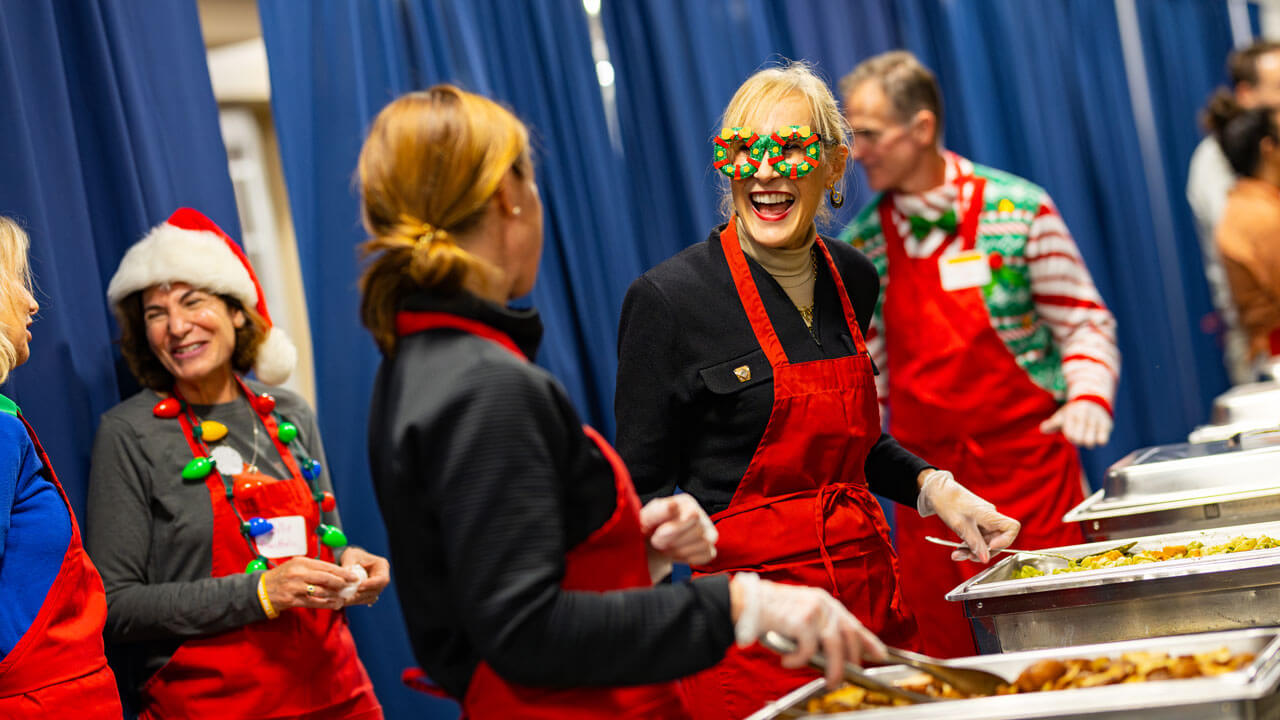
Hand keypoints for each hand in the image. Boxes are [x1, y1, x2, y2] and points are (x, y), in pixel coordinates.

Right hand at [262, 556, 357, 610]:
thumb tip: (337, 572)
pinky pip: (313, 602)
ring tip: (345, 597)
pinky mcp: (292, 600)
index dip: (341, 571)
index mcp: (301, 562)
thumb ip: (314, 568)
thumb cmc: (283, 576)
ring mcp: (295, 587)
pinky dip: (326, 604)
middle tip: (353, 585)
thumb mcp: (297, 566)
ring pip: (320, 591)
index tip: (353, 575)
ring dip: (335, 595)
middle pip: (325, 577)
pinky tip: (335, 604)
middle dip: (342, 582)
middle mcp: (298, 573)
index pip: (326, 566)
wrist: (262, 590)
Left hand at [339, 546, 390, 606]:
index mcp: (382, 566)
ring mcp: (376, 586)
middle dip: (363, 594)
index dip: (372, 584)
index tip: (359, 586)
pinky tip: (345, 601)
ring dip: (358, 600)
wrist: (350, 560)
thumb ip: (349, 565)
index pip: (382, 579)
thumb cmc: (352, 555)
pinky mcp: (369, 592)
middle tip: (350, 597)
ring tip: (345, 600)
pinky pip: (364, 599)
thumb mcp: (350, 556)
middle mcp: (381, 577)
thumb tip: (348, 576)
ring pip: (370, 597)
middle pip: (377, 590)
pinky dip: (355, 601)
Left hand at [641, 494, 717, 582]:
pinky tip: (677, 554)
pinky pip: (706, 556)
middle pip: (698, 531)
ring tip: (667, 547)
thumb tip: (672, 505)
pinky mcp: (710, 550)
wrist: (650, 547)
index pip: (692, 515)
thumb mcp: (646, 517)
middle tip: (659, 542)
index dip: (673, 528)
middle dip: (674, 541)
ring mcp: (708, 533)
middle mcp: (701, 515)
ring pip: (703, 544)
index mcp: (686, 502)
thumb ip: (658, 510)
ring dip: (680, 551)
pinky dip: (689, 558)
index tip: (658, 532)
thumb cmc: (650, 529)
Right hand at [729, 573, 886, 688]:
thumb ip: (819, 628)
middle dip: (851, 662)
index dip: (869, 641)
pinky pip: (808, 650)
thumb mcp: (801, 614)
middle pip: (848, 637)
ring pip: (834, 646)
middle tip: (844, 678)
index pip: (853, 624)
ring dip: (833, 669)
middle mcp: (823, 604)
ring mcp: (813, 611)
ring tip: (829, 681)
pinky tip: (788, 661)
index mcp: (825, 602)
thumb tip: (833, 655)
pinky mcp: (801, 621)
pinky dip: (799, 661)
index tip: (881, 655)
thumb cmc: (771, 612)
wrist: (748, 604)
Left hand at [917, 470, 1019, 562]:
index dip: (1006, 541)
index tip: (990, 547)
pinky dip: (969, 546)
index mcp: (990, 514)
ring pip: (986, 542)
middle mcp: (990, 518)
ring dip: (973, 551)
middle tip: (968, 556)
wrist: (937, 491)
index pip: (1012, 528)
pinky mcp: (976, 524)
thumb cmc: (948, 502)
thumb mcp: (960, 525)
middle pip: (998, 540)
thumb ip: (974, 542)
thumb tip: (985, 559)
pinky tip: (958, 550)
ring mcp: (984, 521)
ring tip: (958, 554)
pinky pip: (978, 539)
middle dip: (984, 552)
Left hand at [1040, 400, 1111, 447]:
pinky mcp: (1107, 423)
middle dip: (1079, 441)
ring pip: (1090, 442)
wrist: (1093, 398)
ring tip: (1088, 435)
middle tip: (1081, 435)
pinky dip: (1100, 440)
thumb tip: (1042, 430)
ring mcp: (1096, 419)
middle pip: (1079, 441)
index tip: (1073, 432)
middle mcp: (1084, 416)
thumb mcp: (1061, 415)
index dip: (1071, 437)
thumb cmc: (1073, 412)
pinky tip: (1097, 435)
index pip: (1070, 435)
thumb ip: (1051, 424)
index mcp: (1072, 414)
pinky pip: (1103, 441)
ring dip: (1088, 442)